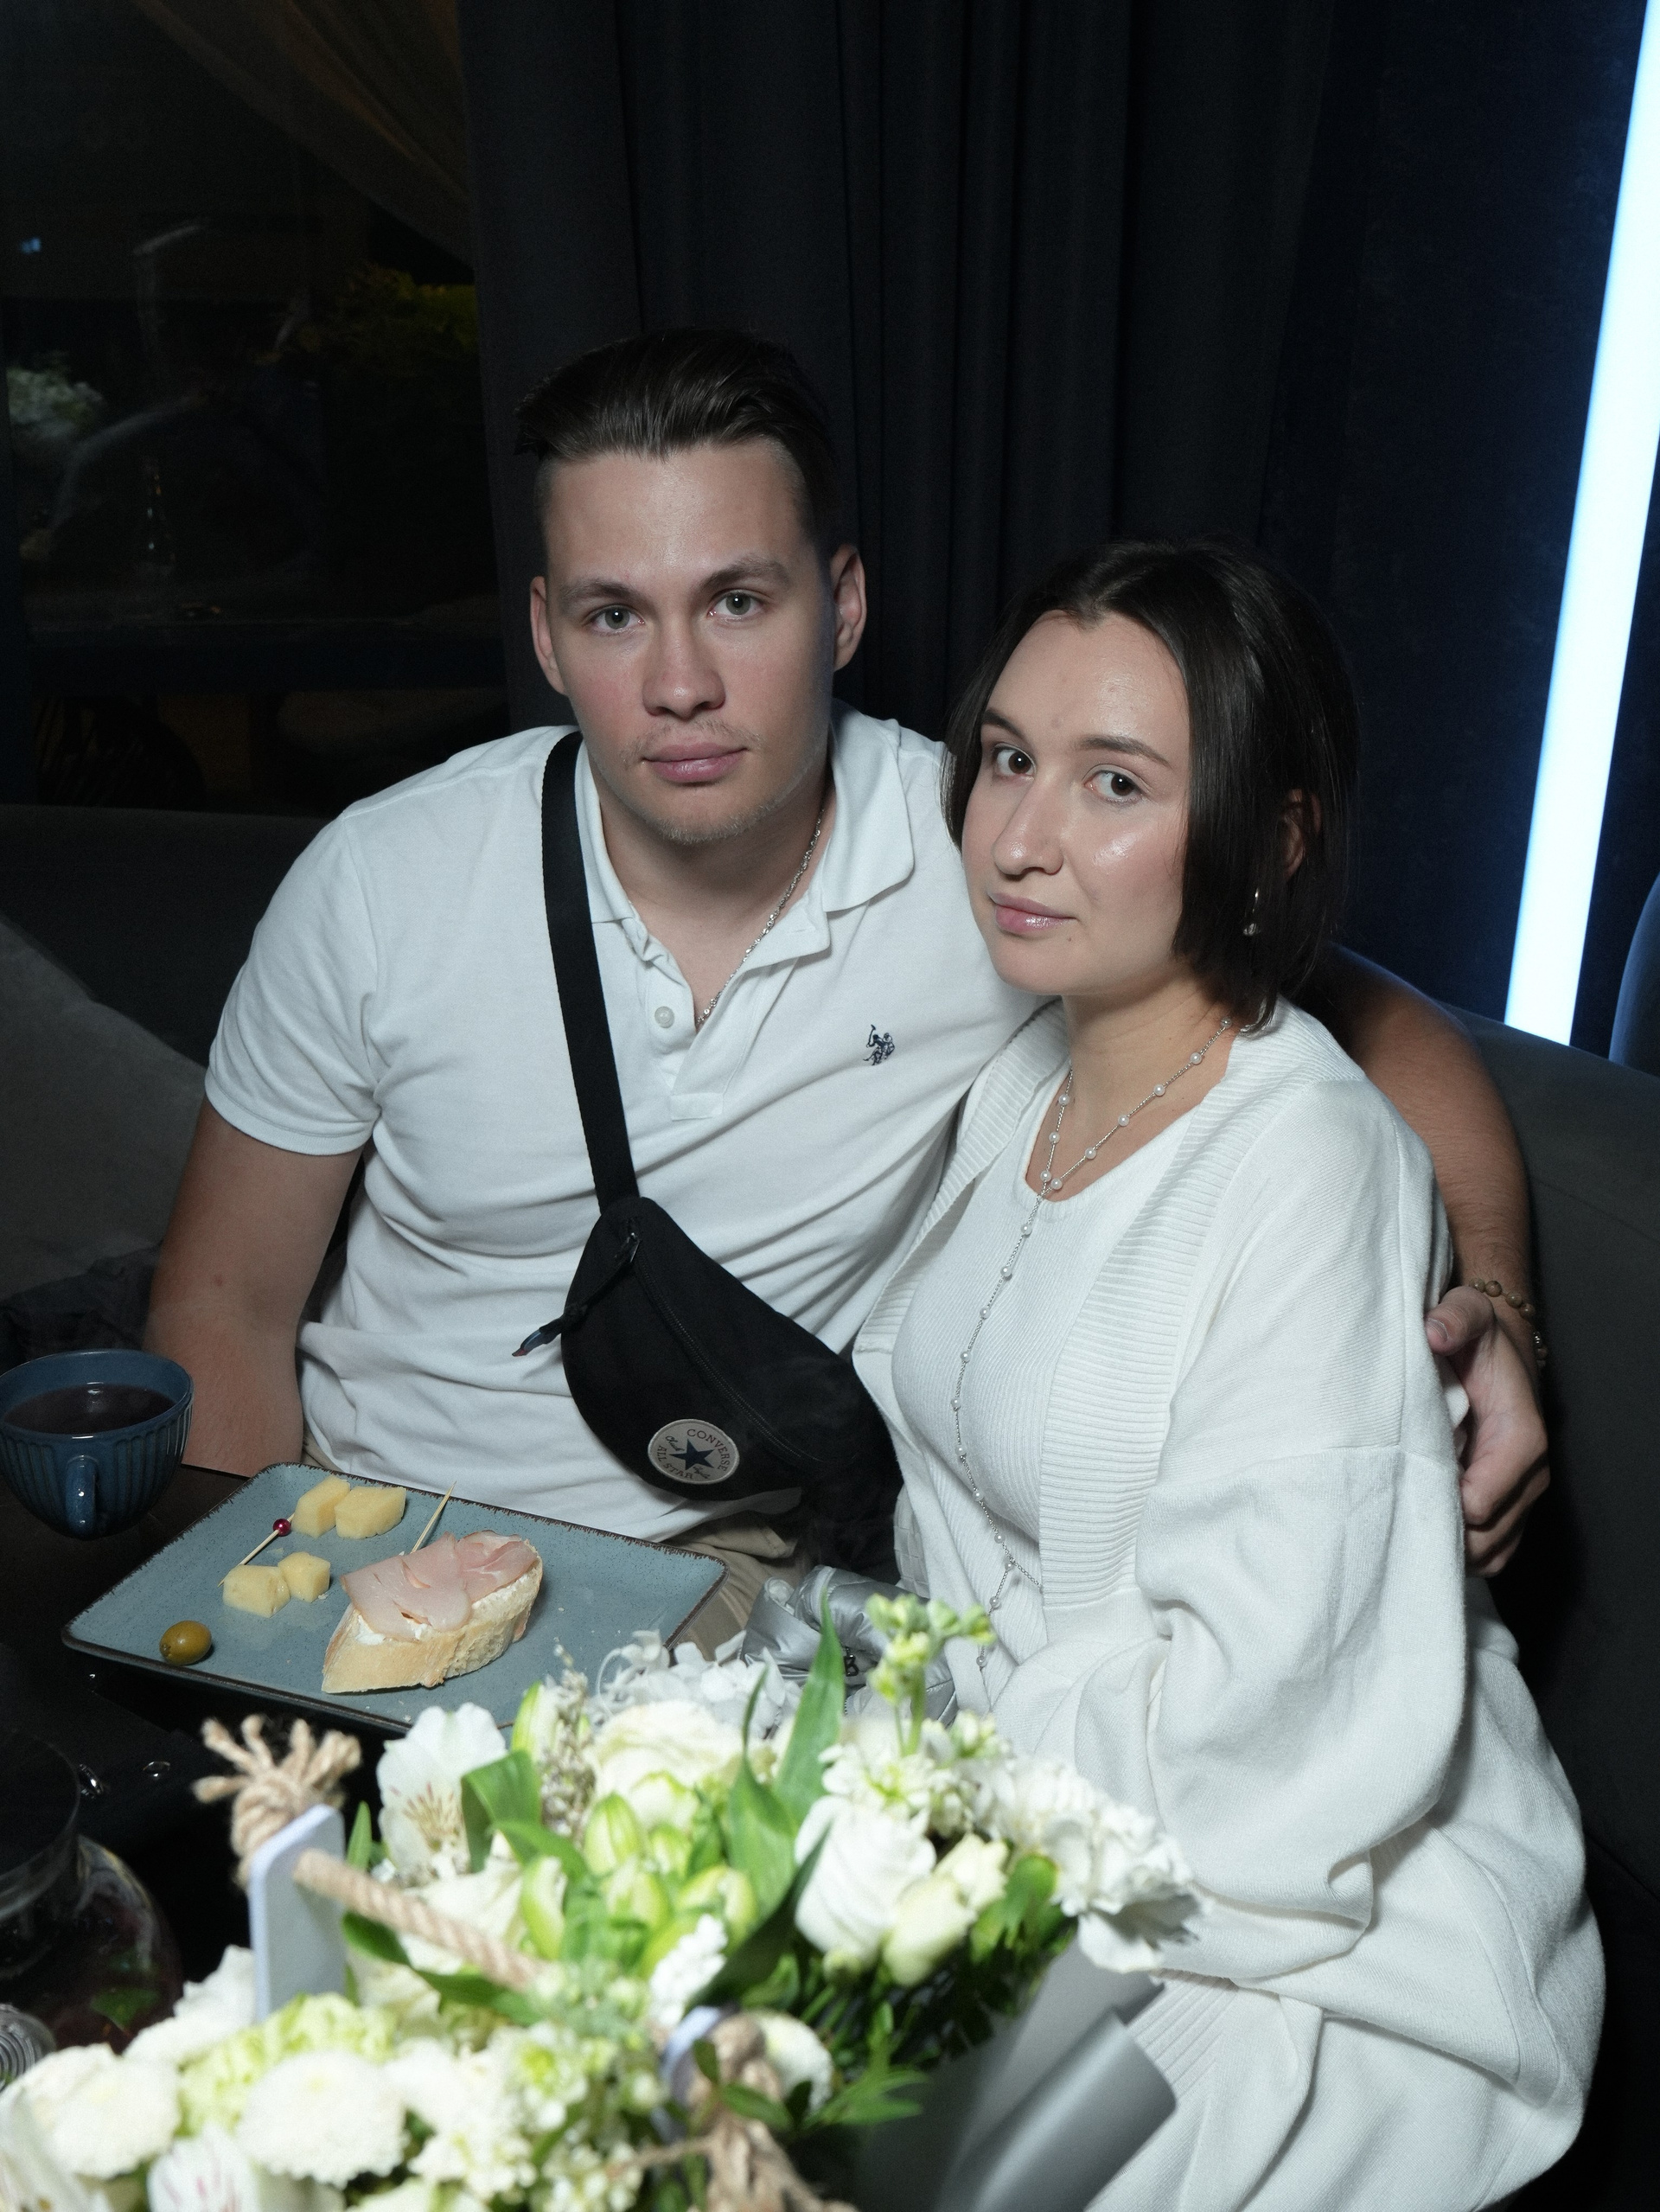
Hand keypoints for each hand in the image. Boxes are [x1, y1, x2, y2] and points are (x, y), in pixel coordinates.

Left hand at [1426, 1286, 1548, 1574]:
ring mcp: (1522, 1497)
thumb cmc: (1479, 1338)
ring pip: (1489, 1554)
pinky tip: (1423, 1523)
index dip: (1438, 1502)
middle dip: (1438, 1531)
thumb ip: (1455, 1317)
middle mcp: (1530, 1475)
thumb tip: (1434, 1332)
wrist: (1497, 1352)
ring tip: (1404, 1518)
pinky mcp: (1510, 1510)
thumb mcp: (1468, 1311)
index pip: (1481, 1501)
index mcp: (1521, 1436)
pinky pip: (1490, 1553)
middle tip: (1390, 1508)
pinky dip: (1459, 1551)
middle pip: (1483, 1539)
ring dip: (1447, 1546)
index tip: (1400, 1484)